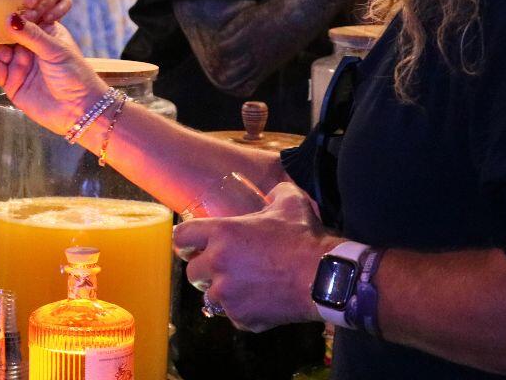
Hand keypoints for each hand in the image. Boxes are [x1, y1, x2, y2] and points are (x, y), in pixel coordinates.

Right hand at [0, 11, 107, 136]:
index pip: (18, 16)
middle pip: (1, 33)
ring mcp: (19, 64)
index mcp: (42, 31)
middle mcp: (28, 46)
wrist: (80, 110)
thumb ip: (31, 35)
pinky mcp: (12, 82)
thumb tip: (9, 18)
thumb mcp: (55, 50)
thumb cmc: (75, 75)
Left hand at [173, 182, 337, 331]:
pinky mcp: (241, 317)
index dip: (184, 242)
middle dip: (204, 270)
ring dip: (222, 292)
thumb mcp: (290, 203)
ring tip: (243, 286)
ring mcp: (227, 293)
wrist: (325, 277)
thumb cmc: (305, 238)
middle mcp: (217, 263)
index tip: (190, 247)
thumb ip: (276, 193)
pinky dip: (243, 311)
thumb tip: (274, 190)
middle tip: (223, 269)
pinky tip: (261, 301)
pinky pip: (233, 315)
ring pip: (209, 296)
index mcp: (222, 233)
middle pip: (192, 271)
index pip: (180, 237)